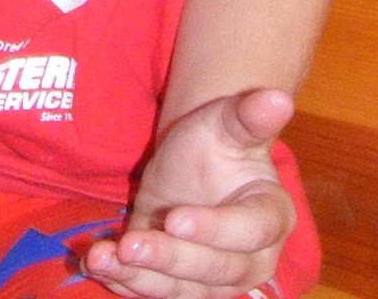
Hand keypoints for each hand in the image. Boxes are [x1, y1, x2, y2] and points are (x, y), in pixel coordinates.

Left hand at [83, 90, 295, 298]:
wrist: (186, 167)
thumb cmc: (213, 144)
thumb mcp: (225, 123)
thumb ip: (249, 117)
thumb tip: (278, 97)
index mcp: (271, 216)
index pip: (250, 231)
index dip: (215, 229)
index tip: (176, 219)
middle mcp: (251, 259)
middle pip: (216, 270)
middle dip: (171, 258)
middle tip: (131, 244)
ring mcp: (214, 280)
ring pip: (183, 289)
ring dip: (141, 277)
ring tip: (103, 258)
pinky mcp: (181, 287)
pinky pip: (155, 292)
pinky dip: (125, 283)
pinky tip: (99, 265)